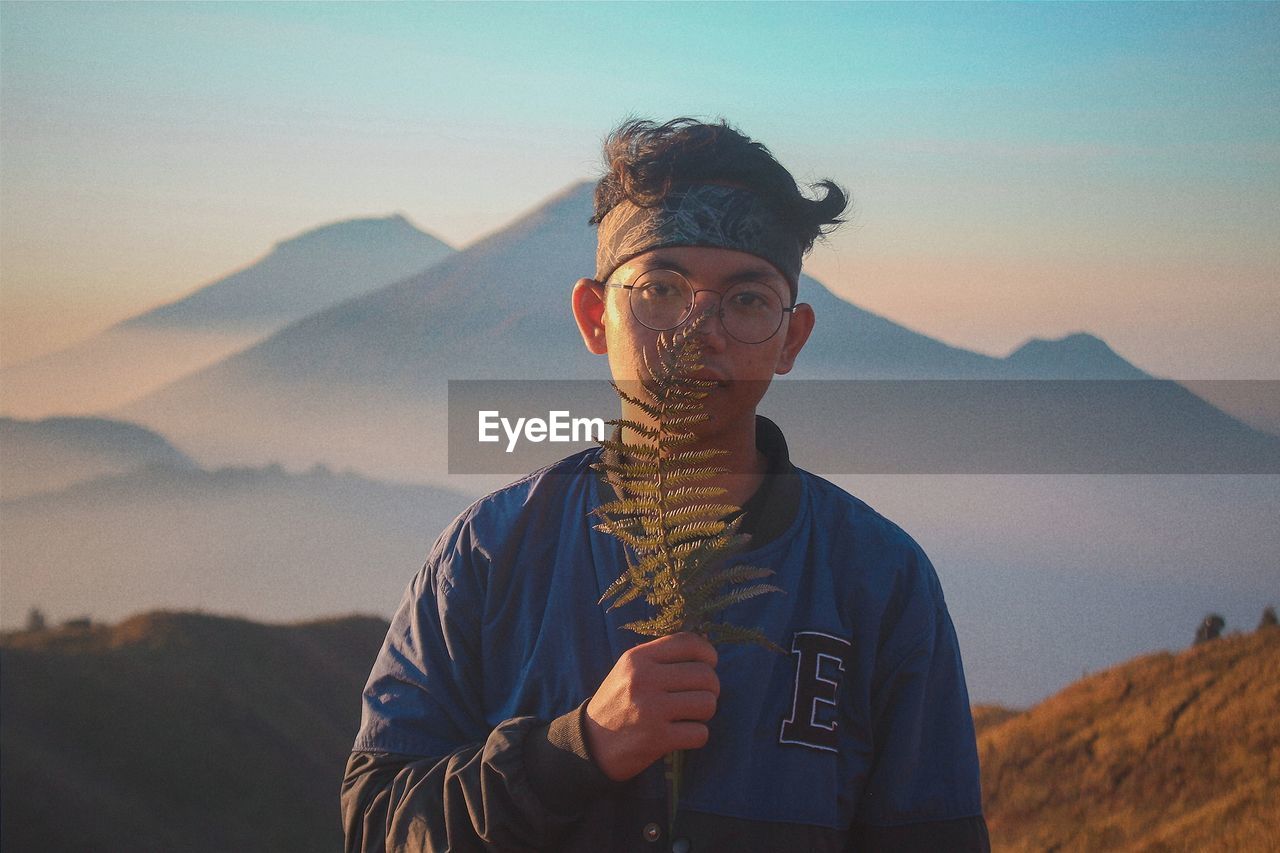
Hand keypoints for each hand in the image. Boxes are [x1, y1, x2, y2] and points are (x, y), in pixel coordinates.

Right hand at [584, 632, 719, 781]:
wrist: (592, 744)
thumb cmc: (618, 703)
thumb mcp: (629, 670)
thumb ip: (661, 658)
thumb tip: (706, 651)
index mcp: (638, 658)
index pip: (688, 643)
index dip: (708, 653)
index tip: (710, 664)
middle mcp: (644, 679)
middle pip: (705, 675)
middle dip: (711, 688)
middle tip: (700, 696)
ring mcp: (650, 709)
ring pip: (707, 703)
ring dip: (705, 712)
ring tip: (690, 715)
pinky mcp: (657, 738)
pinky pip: (700, 733)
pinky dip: (697, 735)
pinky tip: (683, 734)